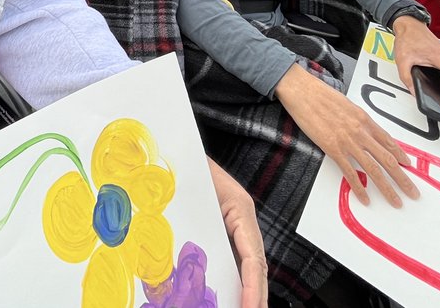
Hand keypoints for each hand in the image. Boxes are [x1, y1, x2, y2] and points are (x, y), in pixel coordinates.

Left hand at [207, 158, 267, 307]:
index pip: (253, 258)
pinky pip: (233, 258)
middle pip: (255, 267)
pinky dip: (234, 280)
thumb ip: (198, 217)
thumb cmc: (192, 163)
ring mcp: (236, 226)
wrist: (184, 147)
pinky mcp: (226, 229)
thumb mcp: (197, 189)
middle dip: (254, 296)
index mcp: (241, 210)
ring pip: (246, 266)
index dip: (251, 286)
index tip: (249, 307)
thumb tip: (192, 255)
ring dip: (246, 291)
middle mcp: (243, 220)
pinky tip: (230, 295)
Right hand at [274, 64, 416, 207]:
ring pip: (373, 169)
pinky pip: (350, 173)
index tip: (409, 166)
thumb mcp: (346, 105)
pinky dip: (359, 188)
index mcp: (365, 119)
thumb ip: (358, 120)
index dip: (401, 155)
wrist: (302, 91)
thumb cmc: (321, 95)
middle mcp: (360, 132)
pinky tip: (366, 199)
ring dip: (387, 188)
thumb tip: (365, 132)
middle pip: (387, 159)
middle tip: (413, 192)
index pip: (389, 141)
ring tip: (396, 201)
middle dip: (402, 179)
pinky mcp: (333, 149)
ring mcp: (348, 141)